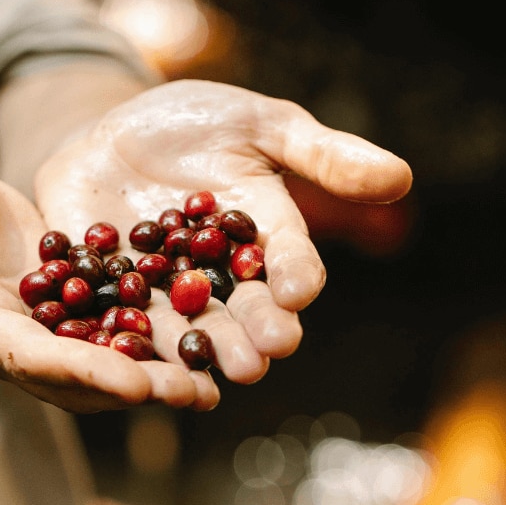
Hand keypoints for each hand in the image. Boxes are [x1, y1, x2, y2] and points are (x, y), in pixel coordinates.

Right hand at [0, 139, 219, 412]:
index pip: (27, 357)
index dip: (82, 372)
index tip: (137, 385)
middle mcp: (6, 335)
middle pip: (74, 376)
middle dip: (135, 387)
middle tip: (197, 394)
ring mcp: (35, 324)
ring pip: (98, 361)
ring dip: (152, 374)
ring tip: (211, 383)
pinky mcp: (59, 303)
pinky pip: (107, 327)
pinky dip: (150, 338)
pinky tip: (199, 338)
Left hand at [34, 79, 411, 383]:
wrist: (114, 131)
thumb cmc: (199, 123)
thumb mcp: (261, 124)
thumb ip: (322, 154)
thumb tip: (400, 176)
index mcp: (262, 237)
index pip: (288, 260)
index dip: (294, 275)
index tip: (297, 291)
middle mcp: (217, 276)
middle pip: (238, 311)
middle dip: (248, 335)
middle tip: (258, 359)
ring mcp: (159, 289)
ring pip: (179, 329)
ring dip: (189, 355)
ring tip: (199, 381)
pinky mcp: (105, 294)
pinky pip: (109, 320)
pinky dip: (113, 341)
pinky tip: (117, 362)